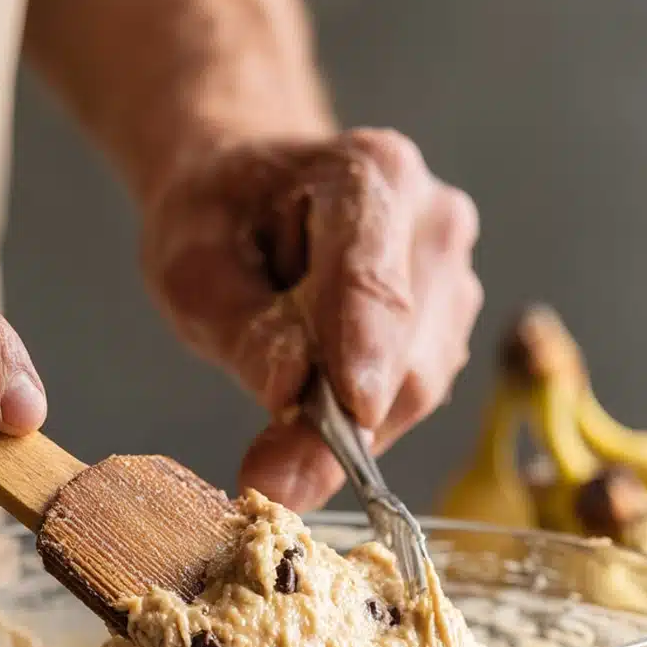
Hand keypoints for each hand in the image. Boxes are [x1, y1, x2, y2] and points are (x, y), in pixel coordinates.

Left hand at [143, 128, 481, 509]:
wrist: (250, 199)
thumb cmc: (221, 223)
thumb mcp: (194, 269)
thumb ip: (243, 335)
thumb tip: (288, 397)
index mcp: (371, 175)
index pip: (374, 279)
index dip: (365, 352)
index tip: (353, 415)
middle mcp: (432, 222)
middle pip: (409, 350)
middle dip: (344, 420)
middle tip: (268, 471)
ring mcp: (453, 277)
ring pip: (419, 385)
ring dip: (349, 423)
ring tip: (283, 396)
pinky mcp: (450, 328)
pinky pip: (415, 397)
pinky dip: (361, 421)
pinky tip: (318, 395)